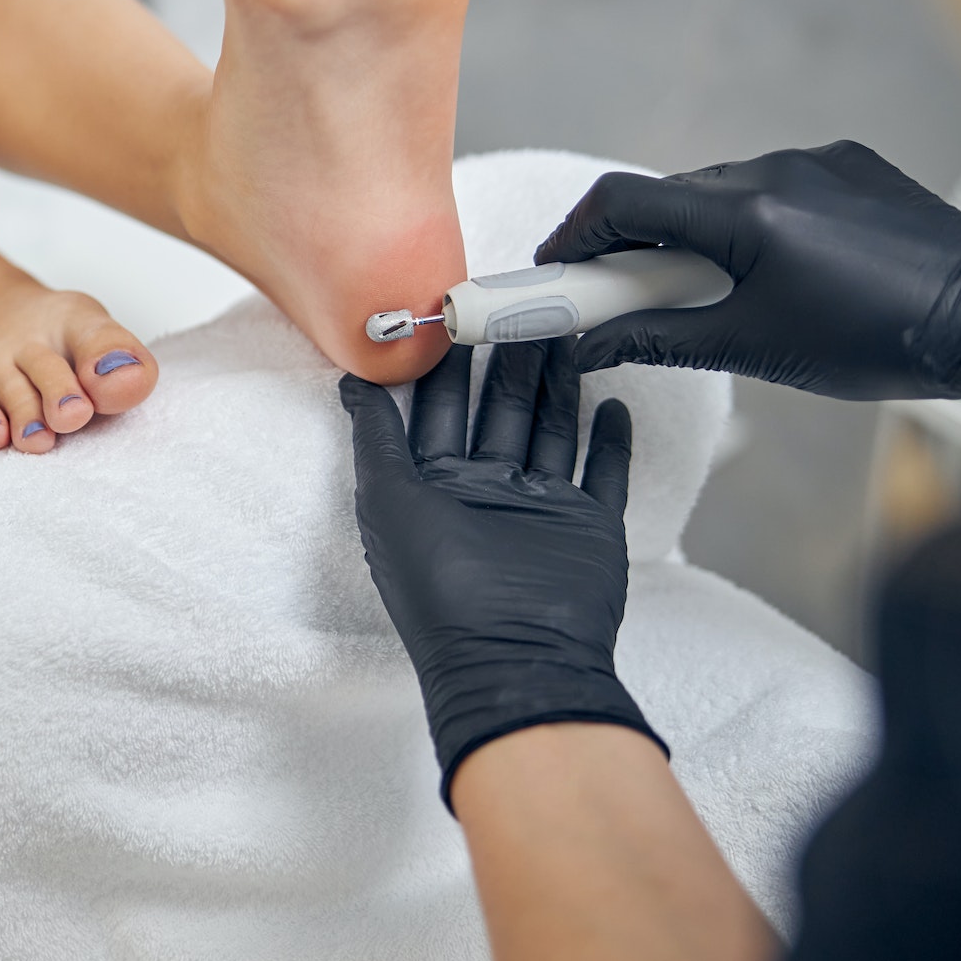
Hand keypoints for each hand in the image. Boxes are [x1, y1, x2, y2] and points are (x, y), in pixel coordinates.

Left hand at [341, 339, 661, 809]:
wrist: (513, 660)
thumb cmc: (439, 587)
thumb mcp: (388, 501)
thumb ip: (374, 436)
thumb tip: (347, 376)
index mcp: (434, 485)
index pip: (440, 407)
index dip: (448, 360)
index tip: (458, 306)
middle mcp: (486, 492)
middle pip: (498, 408)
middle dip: (508, 357)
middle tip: (522, 300)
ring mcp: (540, 508)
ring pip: (548, 428)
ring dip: (557, 382)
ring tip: (566, 328)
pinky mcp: (589, 527)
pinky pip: (601, 474)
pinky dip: (609, 440)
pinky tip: (613, 400)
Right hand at [534, 140, 960, 399]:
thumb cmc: (882, 340)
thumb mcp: (756, 348)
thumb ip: (660, 338)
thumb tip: (592, 346)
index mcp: (746, 214)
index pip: (622, 202)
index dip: (573, 236)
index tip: (552, 272)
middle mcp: (775, 170)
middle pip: (665, 196)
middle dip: (628, 245)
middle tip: (613, 298)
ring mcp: (815, 161)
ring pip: (717, 191)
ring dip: (690, 235)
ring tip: (701, 293)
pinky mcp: (849, 165)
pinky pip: (769, 185)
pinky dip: (745, 223)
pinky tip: (768, 269)